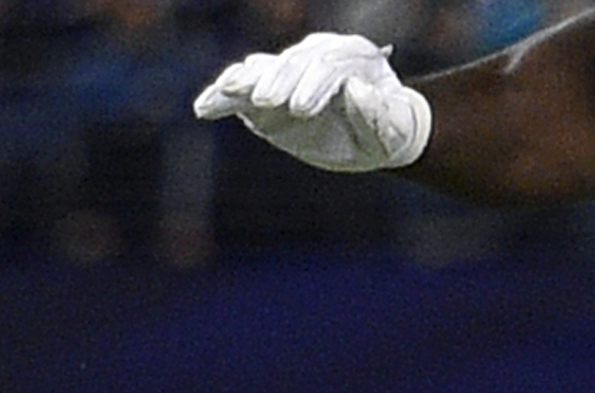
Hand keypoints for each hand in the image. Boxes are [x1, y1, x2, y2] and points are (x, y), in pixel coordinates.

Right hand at [193, 32, 432, 171]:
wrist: (366, 135)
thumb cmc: (383, 135)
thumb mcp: (390, 132)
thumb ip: (376, 112)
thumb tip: (353, 88)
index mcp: (357, 58)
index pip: (332, 63)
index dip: (315, 84)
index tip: (299, 110)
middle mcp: (322, 53)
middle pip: (296, 60)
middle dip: (278, 79)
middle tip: (265, 101)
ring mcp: (292, 68)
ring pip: (266, 67)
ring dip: (245, 80)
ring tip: (225, 92)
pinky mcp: (267, 87)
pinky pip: (242, 85)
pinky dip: (222, 94)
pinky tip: (204, 106)